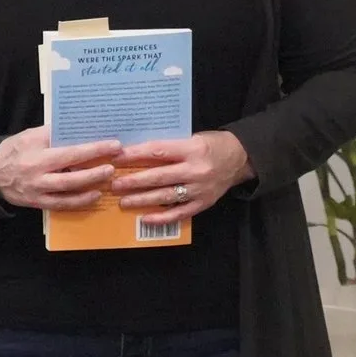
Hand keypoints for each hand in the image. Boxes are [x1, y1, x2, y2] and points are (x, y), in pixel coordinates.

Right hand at [0, 127, 119, 210]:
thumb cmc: (14, 150)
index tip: (114, 145)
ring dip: (90, 187)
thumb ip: (54, 133)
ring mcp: (37, 191)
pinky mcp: (37, 203)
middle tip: (114, 166)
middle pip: (71, 175)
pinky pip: (61, 205)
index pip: (70, 152)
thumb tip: (80, 127)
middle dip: (95, 171)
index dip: (94, 149)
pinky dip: (79, 202)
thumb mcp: (30, 136)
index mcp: (36, 154)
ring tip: (108, 180)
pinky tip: (93, 197)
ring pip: (67, 192)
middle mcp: (37, 175)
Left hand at [108, 130, 253, 227]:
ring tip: (123, 201)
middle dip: (133, 181)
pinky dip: (162, 217)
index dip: (135, 155)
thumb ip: (169, 148)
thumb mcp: (192, 138)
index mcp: (192, 149)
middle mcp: (195, 170)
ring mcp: (199, 189)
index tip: (116, 158)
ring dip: (142, 200)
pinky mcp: (203, 203)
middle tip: (114, 184)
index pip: (158, 151)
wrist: (241, 158)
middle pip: (158, 176)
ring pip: (165, 196)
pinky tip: (145, 218)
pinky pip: (180, 213)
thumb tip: (137, 154)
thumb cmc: (212, 145)